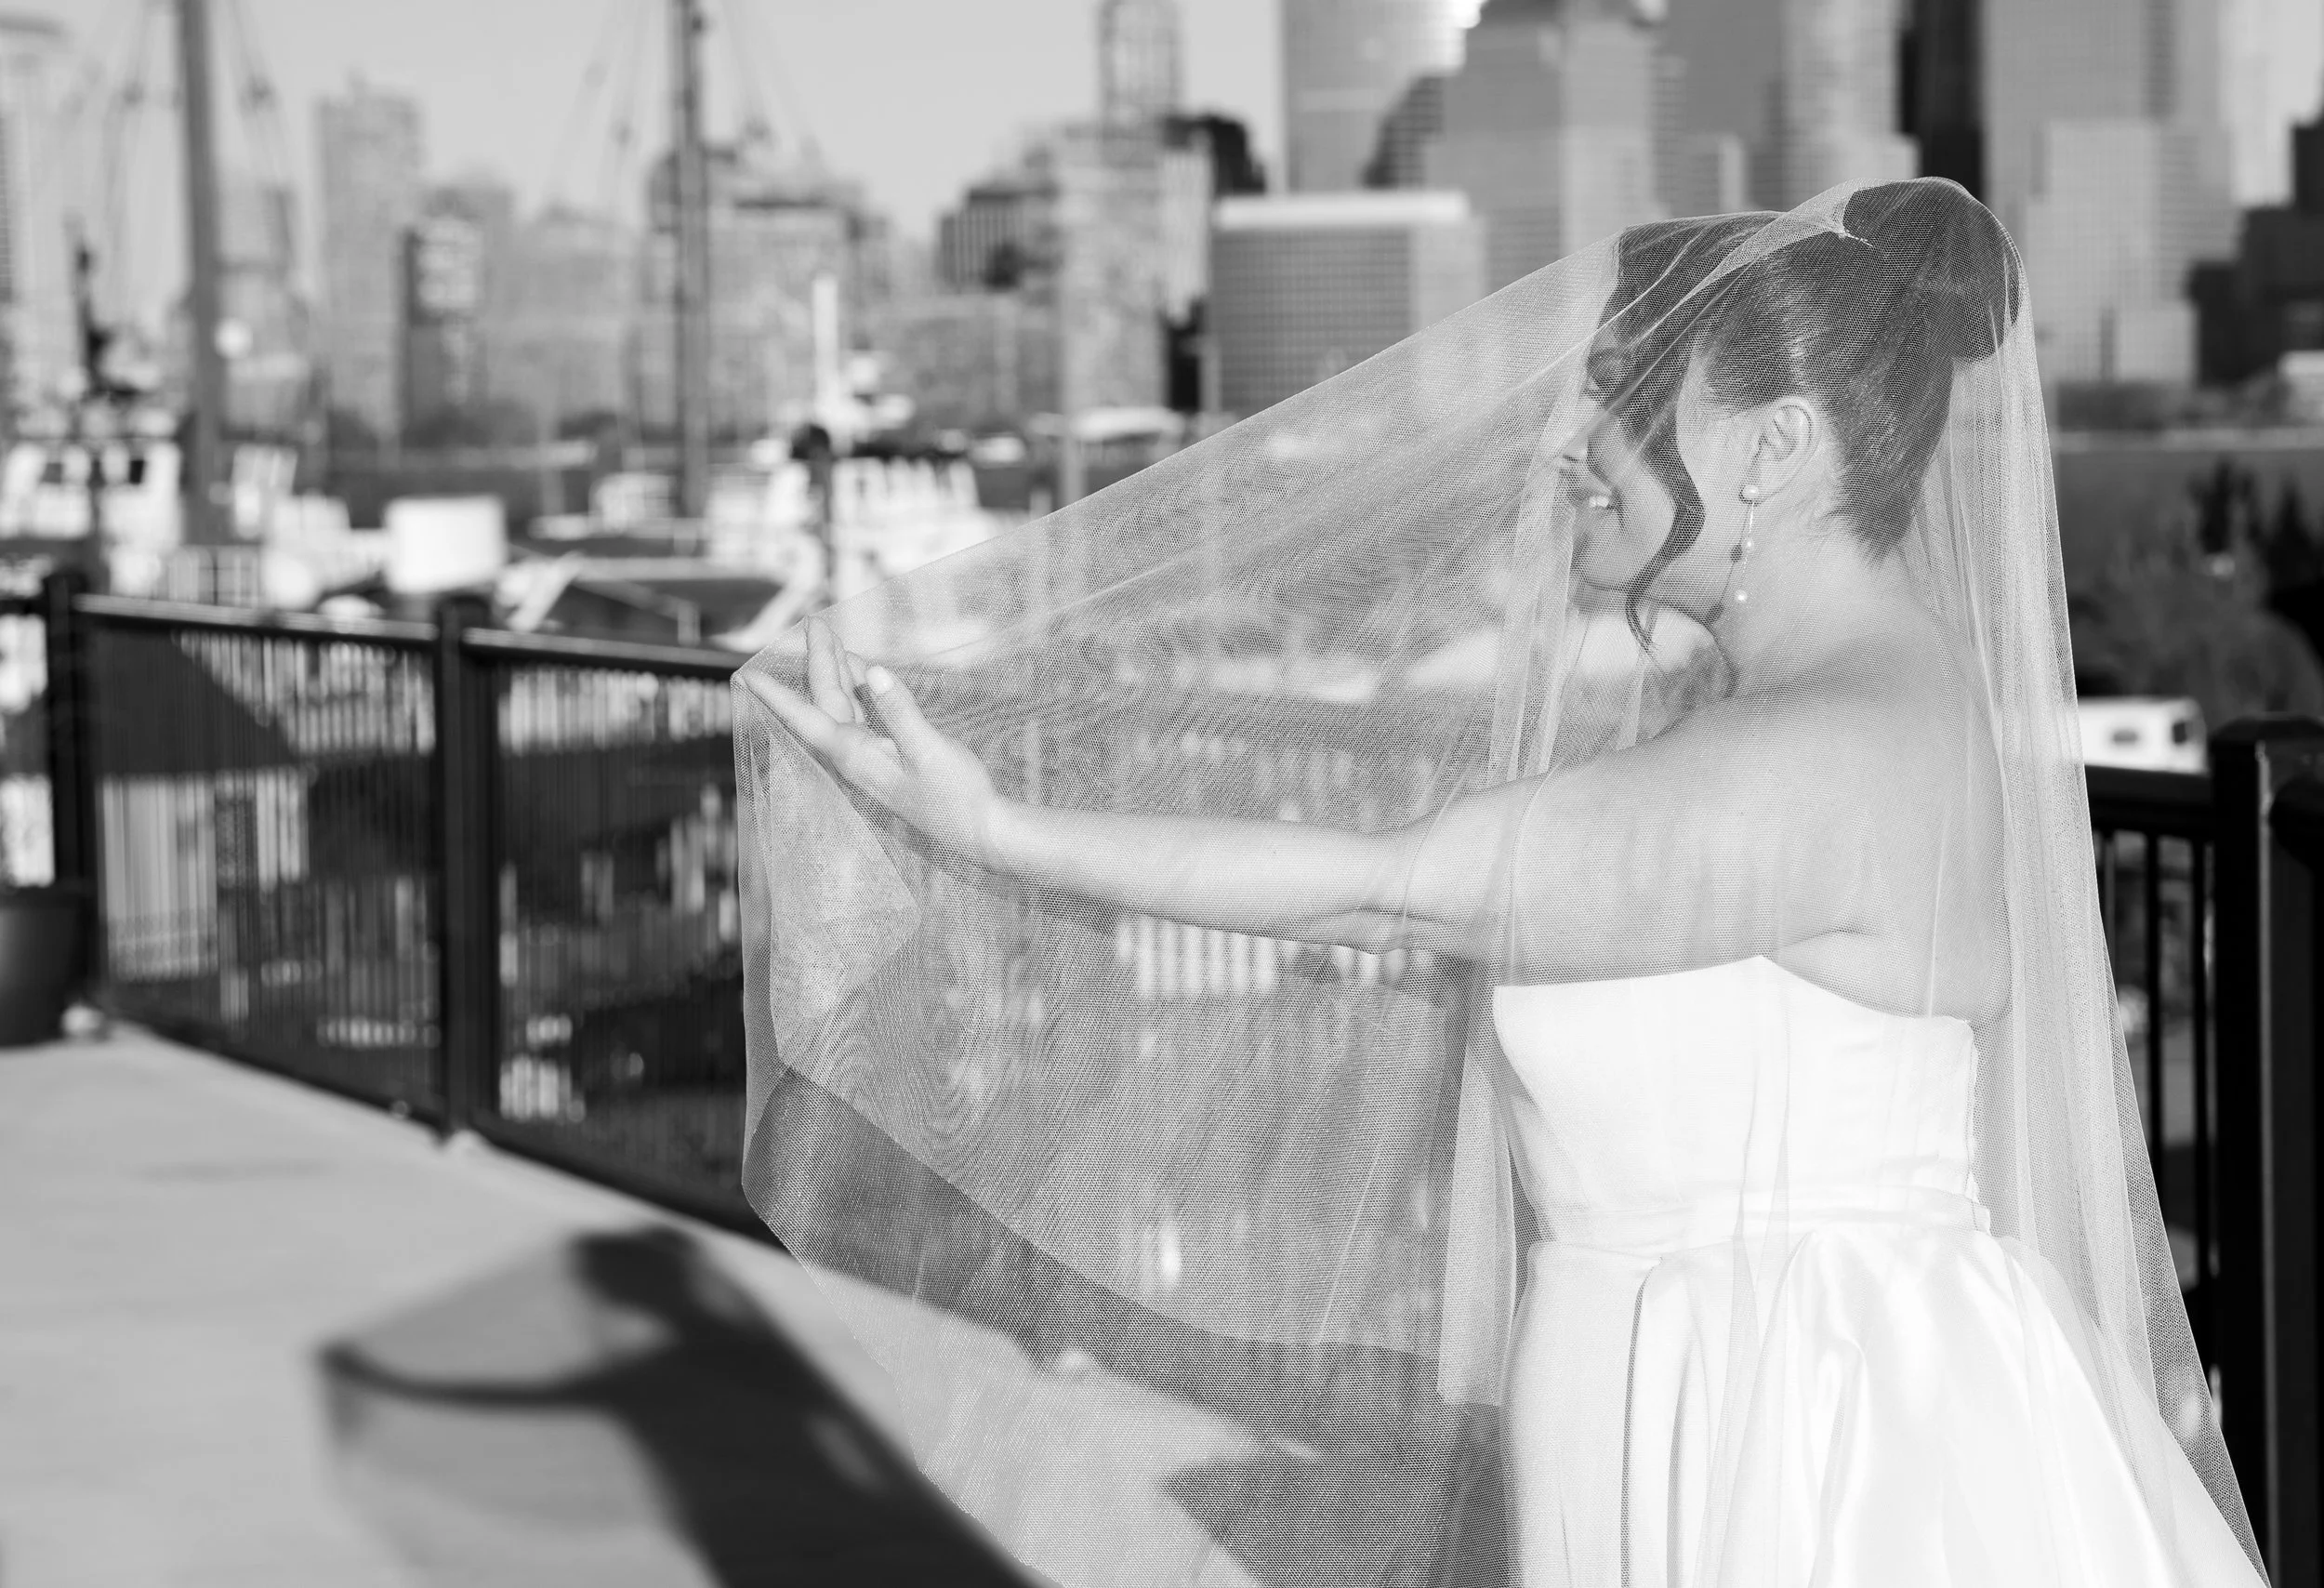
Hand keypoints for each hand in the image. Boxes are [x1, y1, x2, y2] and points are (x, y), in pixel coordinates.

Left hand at [742, 617, 1004, 864]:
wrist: (980, 831)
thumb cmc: (954, 796)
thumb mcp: (928, 748)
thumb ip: (899, 709)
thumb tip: (874, 673)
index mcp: (854, 755)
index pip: (805, 718)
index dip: (776, 696)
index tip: (747, 675)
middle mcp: (855, 756)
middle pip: (825, 701)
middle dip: (819, 661)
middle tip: (815, 622)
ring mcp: (871, 756)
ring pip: (843, 706)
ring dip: (838, 671)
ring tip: (832, 638)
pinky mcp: (889, 757)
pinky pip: (863, 715)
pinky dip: (859, 689)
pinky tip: (862, 673)